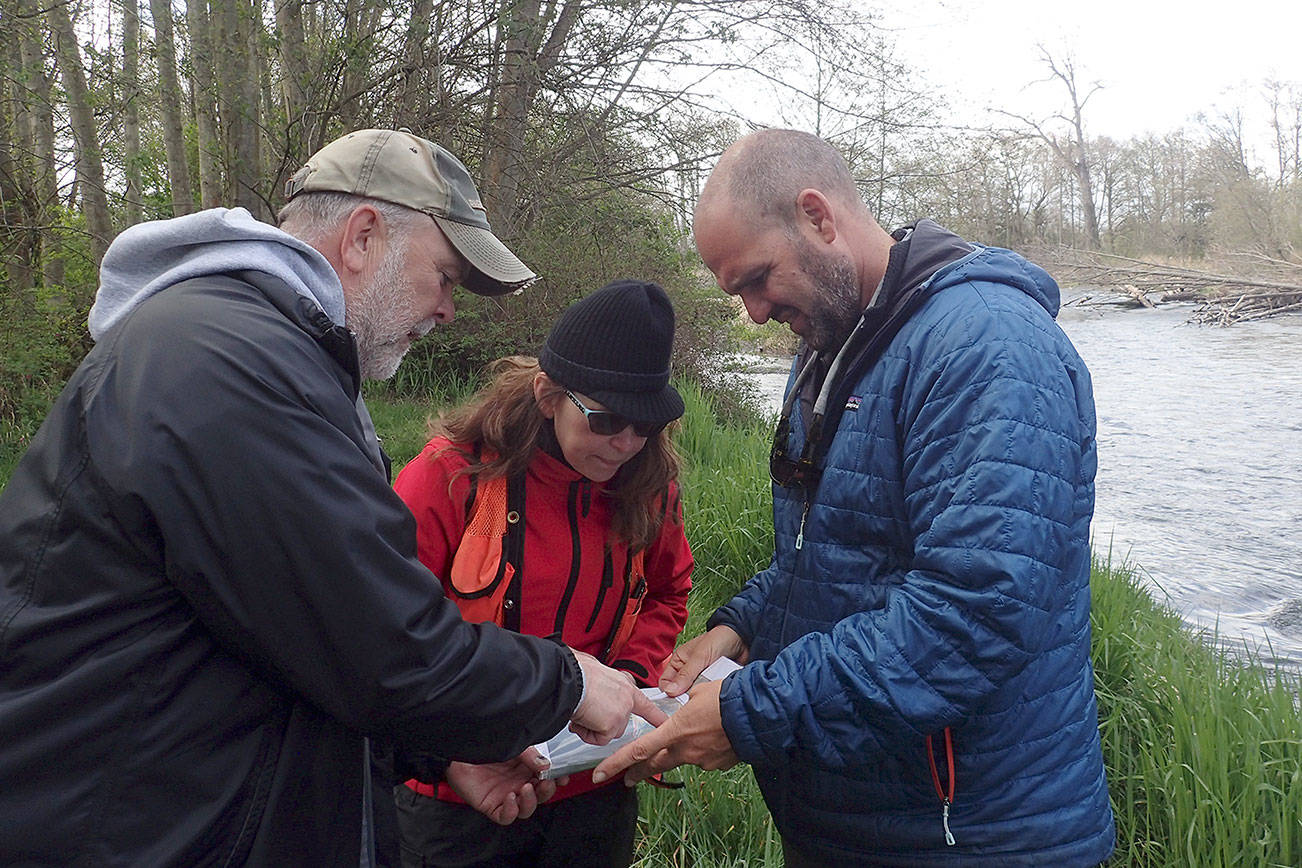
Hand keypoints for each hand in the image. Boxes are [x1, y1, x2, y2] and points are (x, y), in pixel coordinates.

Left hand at [444, 747, 557, 825]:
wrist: (458, 748)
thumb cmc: (484, 744)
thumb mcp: (514, 745)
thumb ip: (530, 756)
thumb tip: (547, 766)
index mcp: (525, 768)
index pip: (546, 778)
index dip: (557, 779)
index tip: (563, 776)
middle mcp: (517, 782)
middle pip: (540, 795)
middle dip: (547, 791)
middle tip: (546, 781)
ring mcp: (505, 795)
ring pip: (526, 809)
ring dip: (531, 801)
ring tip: (526, 788)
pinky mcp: (490, 805)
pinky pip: (506, 816)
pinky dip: (512, 810)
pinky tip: (511, 797)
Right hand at [570, 651, 668, 744]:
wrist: (569, 678)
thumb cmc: (576, 671)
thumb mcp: (594, 669)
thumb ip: (600, 679)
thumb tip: (590, 673)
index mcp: (625, 684)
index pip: (644, 704)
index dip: (655, 715)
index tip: (664, 722)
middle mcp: (627, 698)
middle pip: (619, 723)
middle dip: (602, 722)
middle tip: (588, 713)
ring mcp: (622, 713)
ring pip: (608, 732)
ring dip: (592, 727)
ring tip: (582, 712)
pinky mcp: (612, 726)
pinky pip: (598, 739)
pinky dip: (586, 733)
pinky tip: (581, 719)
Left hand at [590, 679, 737, 786]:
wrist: (758, 714)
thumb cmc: (727, 698)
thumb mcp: (698, 691)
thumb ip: (684, 701)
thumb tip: (682, 704)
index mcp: (676, 730)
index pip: (640, 750)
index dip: (618, 762)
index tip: (601, 773)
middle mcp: (685, 749)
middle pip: (655, 764)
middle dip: (639, 772)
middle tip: (627, 779)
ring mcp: (702, 759)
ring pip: (683, 758)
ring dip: (681, 751)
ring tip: (696, 733)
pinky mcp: (718, 764)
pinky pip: (704, 757)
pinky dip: (704, 748)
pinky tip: (716, 737)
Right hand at [659, 625, 748, 696]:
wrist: (744, 639)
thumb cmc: (719, 639)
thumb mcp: (700, 656)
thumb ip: (686, 674)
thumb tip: (670, 691)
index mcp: (679, 661)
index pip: (665, 682)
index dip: (668, 692)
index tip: (674, 701)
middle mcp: (688, 672)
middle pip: (679, 692)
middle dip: (685, 697)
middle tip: (692, 701)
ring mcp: (701, 679)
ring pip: (694, 695)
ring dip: (700, 696)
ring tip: (707, 696)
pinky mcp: (713, 685)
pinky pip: (708, 696)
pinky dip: (711, 697)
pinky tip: (715, 696)